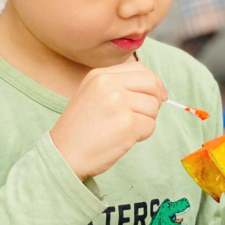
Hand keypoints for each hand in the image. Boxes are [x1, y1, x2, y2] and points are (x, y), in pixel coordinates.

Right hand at [51, 62, 167, 179]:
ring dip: (145, 121)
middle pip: (151, 84)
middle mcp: (109, 84)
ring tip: (123, 130)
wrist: (63, 154)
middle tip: (142, 116)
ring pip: (153, 107)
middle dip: (154, 101)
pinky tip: (123, 139)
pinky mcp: (127, 123)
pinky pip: (150, 126)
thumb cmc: (80, 130)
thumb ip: (121, 87)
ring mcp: (118, 102)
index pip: (140, 69)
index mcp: (100, 75)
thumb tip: (161, 92)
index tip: (159, 96)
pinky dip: (142, 135)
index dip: (154, 83)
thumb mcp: (93, 95)